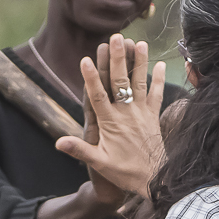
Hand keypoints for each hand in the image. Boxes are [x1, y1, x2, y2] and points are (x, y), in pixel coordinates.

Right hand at [57, 34, 165, 196]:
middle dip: (117, 58)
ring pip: (140, 83)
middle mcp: (126, 114)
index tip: (86, 59)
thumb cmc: (124, 172)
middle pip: (120, 82)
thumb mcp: (99, 163)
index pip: (98, 96)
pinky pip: (157, 95)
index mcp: (110, 123)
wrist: (155, 180)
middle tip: (115, 38)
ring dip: (139, 62)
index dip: (92, 78)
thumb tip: (59, 142)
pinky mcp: (154, 117)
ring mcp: (142, 113)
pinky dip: (159, 80)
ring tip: (139, 42)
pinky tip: (159, 65)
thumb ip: (80, 150)